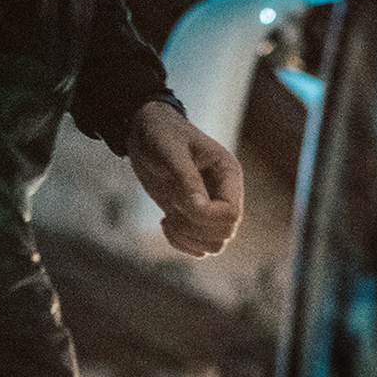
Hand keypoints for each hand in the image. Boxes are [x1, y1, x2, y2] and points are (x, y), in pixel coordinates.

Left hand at [128, 99, 242, 257]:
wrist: (144, 130)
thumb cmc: (161, 134)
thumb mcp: (171, 152)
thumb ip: (187, 180)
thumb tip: (200, 209)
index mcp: (228, 174)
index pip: (232, 214)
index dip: (207, 217)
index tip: (181, 203)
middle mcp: (224, 193)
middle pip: (225, 232)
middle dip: (195, 228)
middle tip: (173, 209)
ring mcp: (210, 207)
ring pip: (214, 244)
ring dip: (188, 238)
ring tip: (168, 219)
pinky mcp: (193, 216)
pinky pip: (199, 246)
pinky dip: (181, 242)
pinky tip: (165, 223)